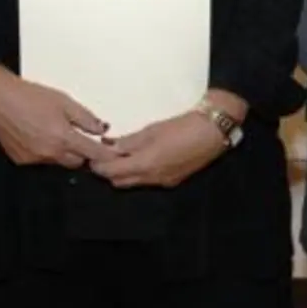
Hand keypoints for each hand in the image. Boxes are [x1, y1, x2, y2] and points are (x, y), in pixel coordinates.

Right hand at [0, 65, 117, 168]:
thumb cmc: (29, 95)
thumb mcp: (64, 101)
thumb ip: (86, 118)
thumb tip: (102, 129)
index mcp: (63, 138)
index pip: (93, 153)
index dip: (106, 155)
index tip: (116, 155)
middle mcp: (49, 153)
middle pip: (77, 162)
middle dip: (83, 153)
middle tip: (82, 137)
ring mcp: (34, 159)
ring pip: (58, 162)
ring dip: (63, 152)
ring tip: (54, 130)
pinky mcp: (21, 161)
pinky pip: (41, 160)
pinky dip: (45, 151)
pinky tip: (38, 134)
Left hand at [91, 111, 227, 187]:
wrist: (214, 131)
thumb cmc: (184, 126)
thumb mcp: (153, 129)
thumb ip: (130, 141)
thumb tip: (110, 146)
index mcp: (145, 165)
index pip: (112, 172)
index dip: (99, 166)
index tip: (92, 155)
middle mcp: (153, 178)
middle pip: (120, 182)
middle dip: (109, 171)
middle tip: (104, 154)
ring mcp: (164, 181)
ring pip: (134, 182)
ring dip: (124, 172)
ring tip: (122, 154)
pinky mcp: (173, 179)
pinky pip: (148, 180)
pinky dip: (139, 171)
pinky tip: (141, 157)